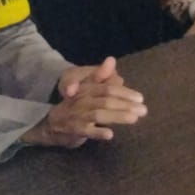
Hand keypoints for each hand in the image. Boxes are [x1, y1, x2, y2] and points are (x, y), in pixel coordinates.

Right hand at [25, 61, 145, 147]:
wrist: (51, 123)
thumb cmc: (74, 105)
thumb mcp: (85, 88)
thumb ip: (100, 76)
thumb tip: (111, 59)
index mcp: (86, 89)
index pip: (107, 88)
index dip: (124, 92)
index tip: (140, 98)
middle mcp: (82, 100)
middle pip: (106, 100)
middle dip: (126, 105)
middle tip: (144, 110)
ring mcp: (77, 115)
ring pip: (99, 114)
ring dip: (117, 116)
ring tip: (134, 118)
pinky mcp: (74, 130)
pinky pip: (86, 131)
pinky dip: (97, 132)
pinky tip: (110, 134)